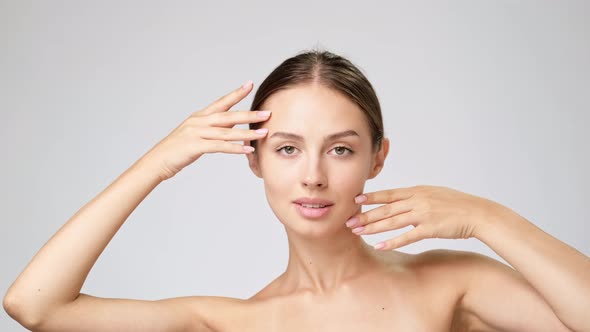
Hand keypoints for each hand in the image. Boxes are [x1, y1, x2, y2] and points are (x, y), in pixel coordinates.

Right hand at [139, 81, 270, 180]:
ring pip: (227, 132)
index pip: (222, 102)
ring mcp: (197, 133)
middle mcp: (199, 121)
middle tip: (267, 112)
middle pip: (229, 116)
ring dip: (247, 133)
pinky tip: (247, 150)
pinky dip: (235, 148)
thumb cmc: (178, 149)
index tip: (250, 84)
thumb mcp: (197, 134)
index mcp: (200, 117)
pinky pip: (220, 147)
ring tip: (264, 133)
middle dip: (249, 115)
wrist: (157, 160)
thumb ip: (214, 129)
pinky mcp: (195, 146)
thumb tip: (233, 126)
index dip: (236, 93)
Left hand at [345, 185, 504, 249]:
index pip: (389, 193)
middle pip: (386, 208)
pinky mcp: (430, 228)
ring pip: (392, 221)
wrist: (478, 213)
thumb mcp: (434, 194)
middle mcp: (417, 200)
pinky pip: (407, 236)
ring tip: (357, 232)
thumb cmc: (457, 205)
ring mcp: (423, 214)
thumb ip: (416, 196)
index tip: (355, 199)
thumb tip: (401, 200)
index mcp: (417, 191)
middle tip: (348, 220)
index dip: (371, 197)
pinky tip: (379, 246)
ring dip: (373, 227)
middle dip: (365, 215)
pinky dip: (391, 241)